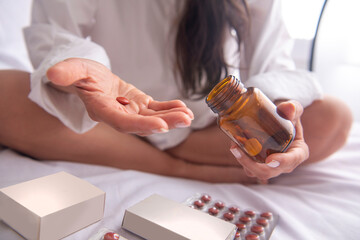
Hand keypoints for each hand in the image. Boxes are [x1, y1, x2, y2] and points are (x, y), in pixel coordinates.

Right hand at [46, 58, 193, 135]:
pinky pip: (155, 108)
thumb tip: (54, 72)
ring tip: (189, 116)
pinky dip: (169, 108)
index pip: (122, 122)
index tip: (161, 125)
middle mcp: (118, 115)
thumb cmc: (80, 75)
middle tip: (185, 120)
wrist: (89, 79)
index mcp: (102, 111)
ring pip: (152, 117)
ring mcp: (130, 111)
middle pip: (142, 123)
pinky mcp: (139, 104)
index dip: (141, 124)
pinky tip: (182, 107)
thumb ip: (66, 72)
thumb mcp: (73, 69)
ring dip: (171, 117)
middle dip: (164, 122)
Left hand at [229, 100, 308, 181]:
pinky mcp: (258, 165)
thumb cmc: (289, 119)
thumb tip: (288, 106)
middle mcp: (284, 164)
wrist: (280, 123)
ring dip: (243, 161)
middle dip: (251, 165)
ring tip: (234, 147)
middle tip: (238, 150)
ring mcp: (270, 167)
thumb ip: (293, 109)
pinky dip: (240, 158)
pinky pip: (248, 167)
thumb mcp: (294, 112)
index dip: (281, 162)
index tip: (270, 160)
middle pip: (268, 172)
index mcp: (298, 153)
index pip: (291, 160)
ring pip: (255, 172)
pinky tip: (234, 145)